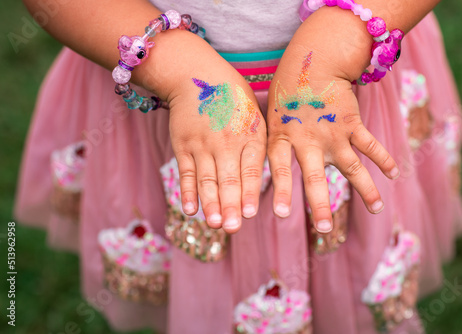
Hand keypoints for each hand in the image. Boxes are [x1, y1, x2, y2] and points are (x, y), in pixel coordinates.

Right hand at [165, 34, 265, 233]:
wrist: (198, 75)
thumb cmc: (233, 100)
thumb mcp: (255, 117)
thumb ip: (259, 147)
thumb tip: (264, 181)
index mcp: (250, 136)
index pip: (251, 169)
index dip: (250, 192)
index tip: (250, 213)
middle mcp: (227, 142)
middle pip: (228, 178)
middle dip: (230, 205)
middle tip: (232, 228)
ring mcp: (203, 144)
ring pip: (207, 179)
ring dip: (210, 203)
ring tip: (214, 224)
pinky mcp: (184, 146)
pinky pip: (186, 173)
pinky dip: (187, 192)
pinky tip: (189, 210)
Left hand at [267, 48, 398, 233]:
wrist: (313, 63)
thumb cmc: (287, 93)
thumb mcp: (272, 118)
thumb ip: (273, 146)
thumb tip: (259, 173)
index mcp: (282, 139)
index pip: (280, 170)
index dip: (281, 192)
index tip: (281, 215)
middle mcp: (307, 141)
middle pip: (315, 177)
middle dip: (320, 204)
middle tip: (324, 228)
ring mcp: (332, 134)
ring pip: (351, 167)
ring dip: (365, 190)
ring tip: (377, 210)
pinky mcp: (352, 125)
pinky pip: (370, 145)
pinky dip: (383, 159)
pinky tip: (394, 174)